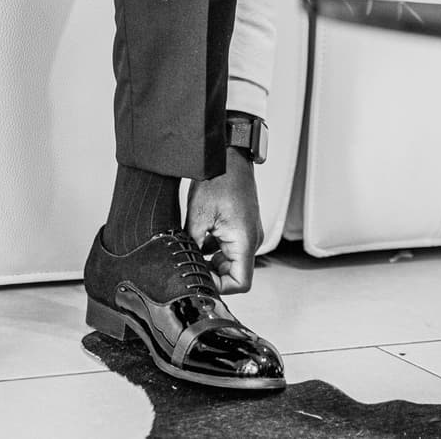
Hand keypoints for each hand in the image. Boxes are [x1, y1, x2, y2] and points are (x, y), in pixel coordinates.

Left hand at [185, 146, 263, 294]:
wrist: (229, 155)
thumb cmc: (219, 179)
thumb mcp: (198, 216)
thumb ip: (194, 245)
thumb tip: (188, 262)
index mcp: (245, 241)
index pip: (240, 283)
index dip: (220, 286)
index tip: (200, 277)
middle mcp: (252, 239)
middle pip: (235, 273)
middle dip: (213, 271)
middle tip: (192, 260)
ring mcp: (248, 232)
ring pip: (231, 259)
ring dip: (212, 258)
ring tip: (194, 244)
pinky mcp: (243, 225)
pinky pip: (230, 246)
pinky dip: (215, 246)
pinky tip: (200, 235)